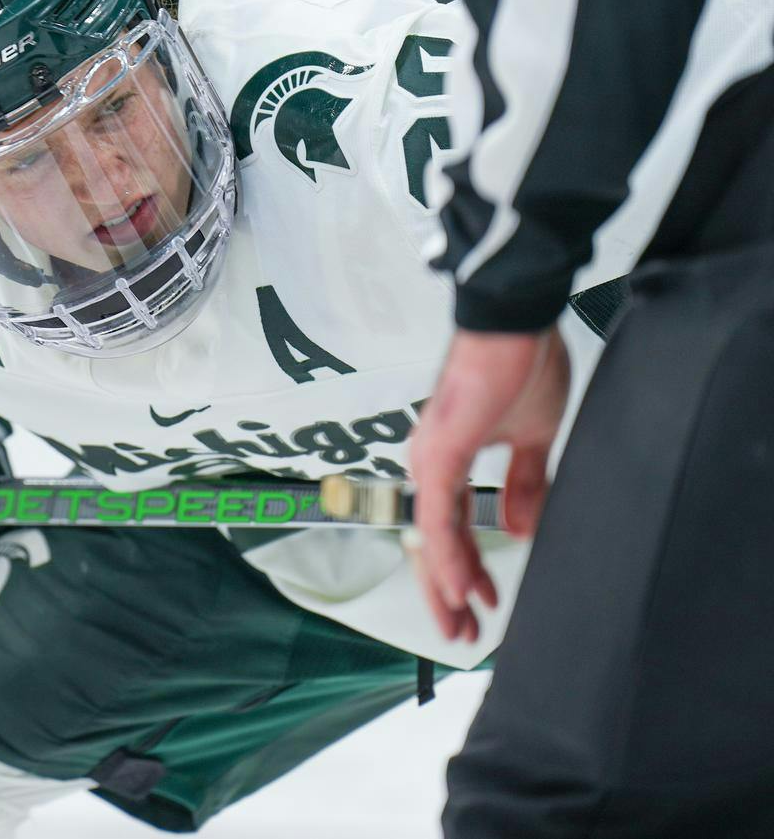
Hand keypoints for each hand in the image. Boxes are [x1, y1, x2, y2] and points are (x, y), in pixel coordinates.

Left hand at [406, 327, 569, 642]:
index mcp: (450, 460)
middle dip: (446, 592)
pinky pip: (437, 515)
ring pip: (429, 536)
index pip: (450, 529)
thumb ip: (522, 484)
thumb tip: (520, 528)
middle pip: (431, 542)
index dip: (465, 569)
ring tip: (459, 623)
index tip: (484, 603)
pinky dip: (447, 554)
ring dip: (445, 584)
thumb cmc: (519, 366)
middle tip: (461, 634)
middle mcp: (430, 463)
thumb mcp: (529, 440)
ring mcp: (430, 458)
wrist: (516, 323)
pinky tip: (459, 586)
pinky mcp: (440, 452)